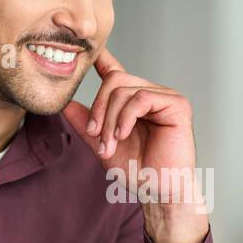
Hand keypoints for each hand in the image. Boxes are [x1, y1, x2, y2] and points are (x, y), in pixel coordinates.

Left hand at [62, 47, 209, 242]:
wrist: (159, 191)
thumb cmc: (137, 171)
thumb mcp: (103, 146)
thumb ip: (86, 125)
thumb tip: (65, 105)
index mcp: (134, 102)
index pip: (116, 72)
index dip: (102, 59)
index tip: (88, 51)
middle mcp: (151, 94)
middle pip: (115, 80)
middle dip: (99, 109)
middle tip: (96, 136)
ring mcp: (166, 97)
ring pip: (124, 90)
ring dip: (110, 120)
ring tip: (111, 144)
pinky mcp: (177, 105)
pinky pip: (141, 98)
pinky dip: (125, 117)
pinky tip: (123, 134)